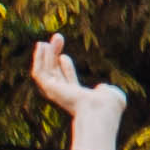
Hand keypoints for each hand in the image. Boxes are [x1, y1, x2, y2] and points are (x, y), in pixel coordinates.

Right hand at [28, 33, 126, 149]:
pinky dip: (38, 60)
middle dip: (55, 57)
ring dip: (45, 55)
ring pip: (46, 72)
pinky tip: (40, 47)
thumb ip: (105, 90)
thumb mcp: (111, 95)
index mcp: (79, 100)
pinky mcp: (50, 89)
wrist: (101, 110)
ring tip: (44, 40)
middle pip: (55, 75)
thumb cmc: (109, 106)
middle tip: (57, 39)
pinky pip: (39, 73)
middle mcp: (65, 98)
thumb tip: (101, 87)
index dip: (66, 70)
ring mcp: (57, 94)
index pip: (69, 84)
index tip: (64, 56)